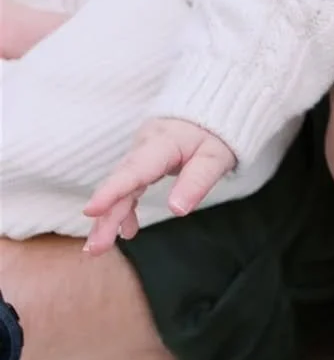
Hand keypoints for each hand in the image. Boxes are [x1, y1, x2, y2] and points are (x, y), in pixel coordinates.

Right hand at [84, 119, 237, 252]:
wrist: (211, 110)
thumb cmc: (216, 133)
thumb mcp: (216, 157)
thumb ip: (197, 182)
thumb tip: (177, 210)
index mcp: (162, 142)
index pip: (134, 169)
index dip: (112, 191)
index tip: (91, 211)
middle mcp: (144, 147)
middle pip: (122, 183)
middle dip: (106, 216)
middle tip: (95, 248)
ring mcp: (140, 155)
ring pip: (120, 188)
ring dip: (109, 217)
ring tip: (98, 247)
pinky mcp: (142, 163)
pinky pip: (128, 188)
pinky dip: (125, 209)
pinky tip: (127, 230)